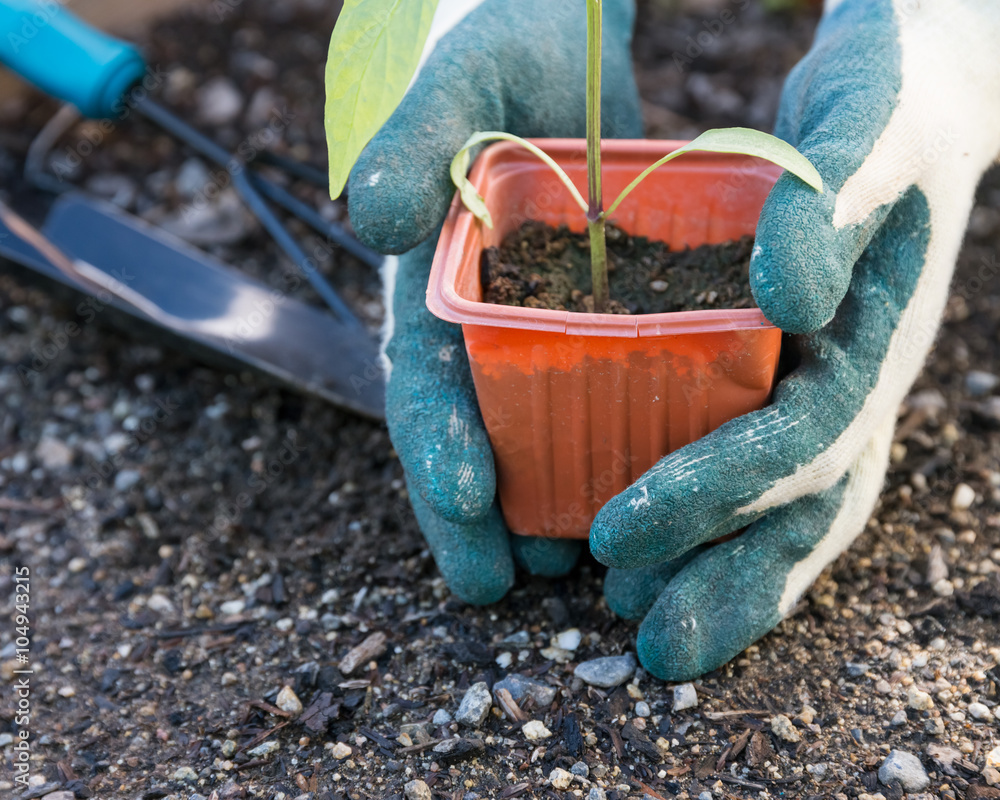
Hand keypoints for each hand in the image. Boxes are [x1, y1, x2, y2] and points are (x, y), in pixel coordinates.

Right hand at [348, 0, 642, 603]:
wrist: (558, 25)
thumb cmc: (497, 41)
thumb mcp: (457, 79)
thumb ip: (410, 138)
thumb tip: (367, 218)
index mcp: (431, 276)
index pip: (421, 375)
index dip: (435, 441)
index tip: (467, 500)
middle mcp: (476, 315)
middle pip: (467, 428)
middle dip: (473, 511)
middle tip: (495, 582)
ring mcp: (534, 320)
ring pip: (529, 428)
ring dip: (538, 500)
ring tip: (563, 565)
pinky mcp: (599, 310)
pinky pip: (599, 388)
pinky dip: (606, 444)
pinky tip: (637, 493)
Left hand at [594, 0, 999, 678]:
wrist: (920, 97)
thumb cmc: (888, 97)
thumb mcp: (863, 121)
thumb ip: (828, 201)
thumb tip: (782, 298)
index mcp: (874, 337)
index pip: (797, 441)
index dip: (711, 495)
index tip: (617, 534)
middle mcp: (858, 384)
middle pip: (801, 509)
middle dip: (724, 579)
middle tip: (646, 647)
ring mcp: (835, 393)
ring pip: (791, 512)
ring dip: (725, 580)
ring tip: (649, 637)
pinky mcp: (800, 384)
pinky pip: (767, 475)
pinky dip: (720, 527)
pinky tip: (662, 559)